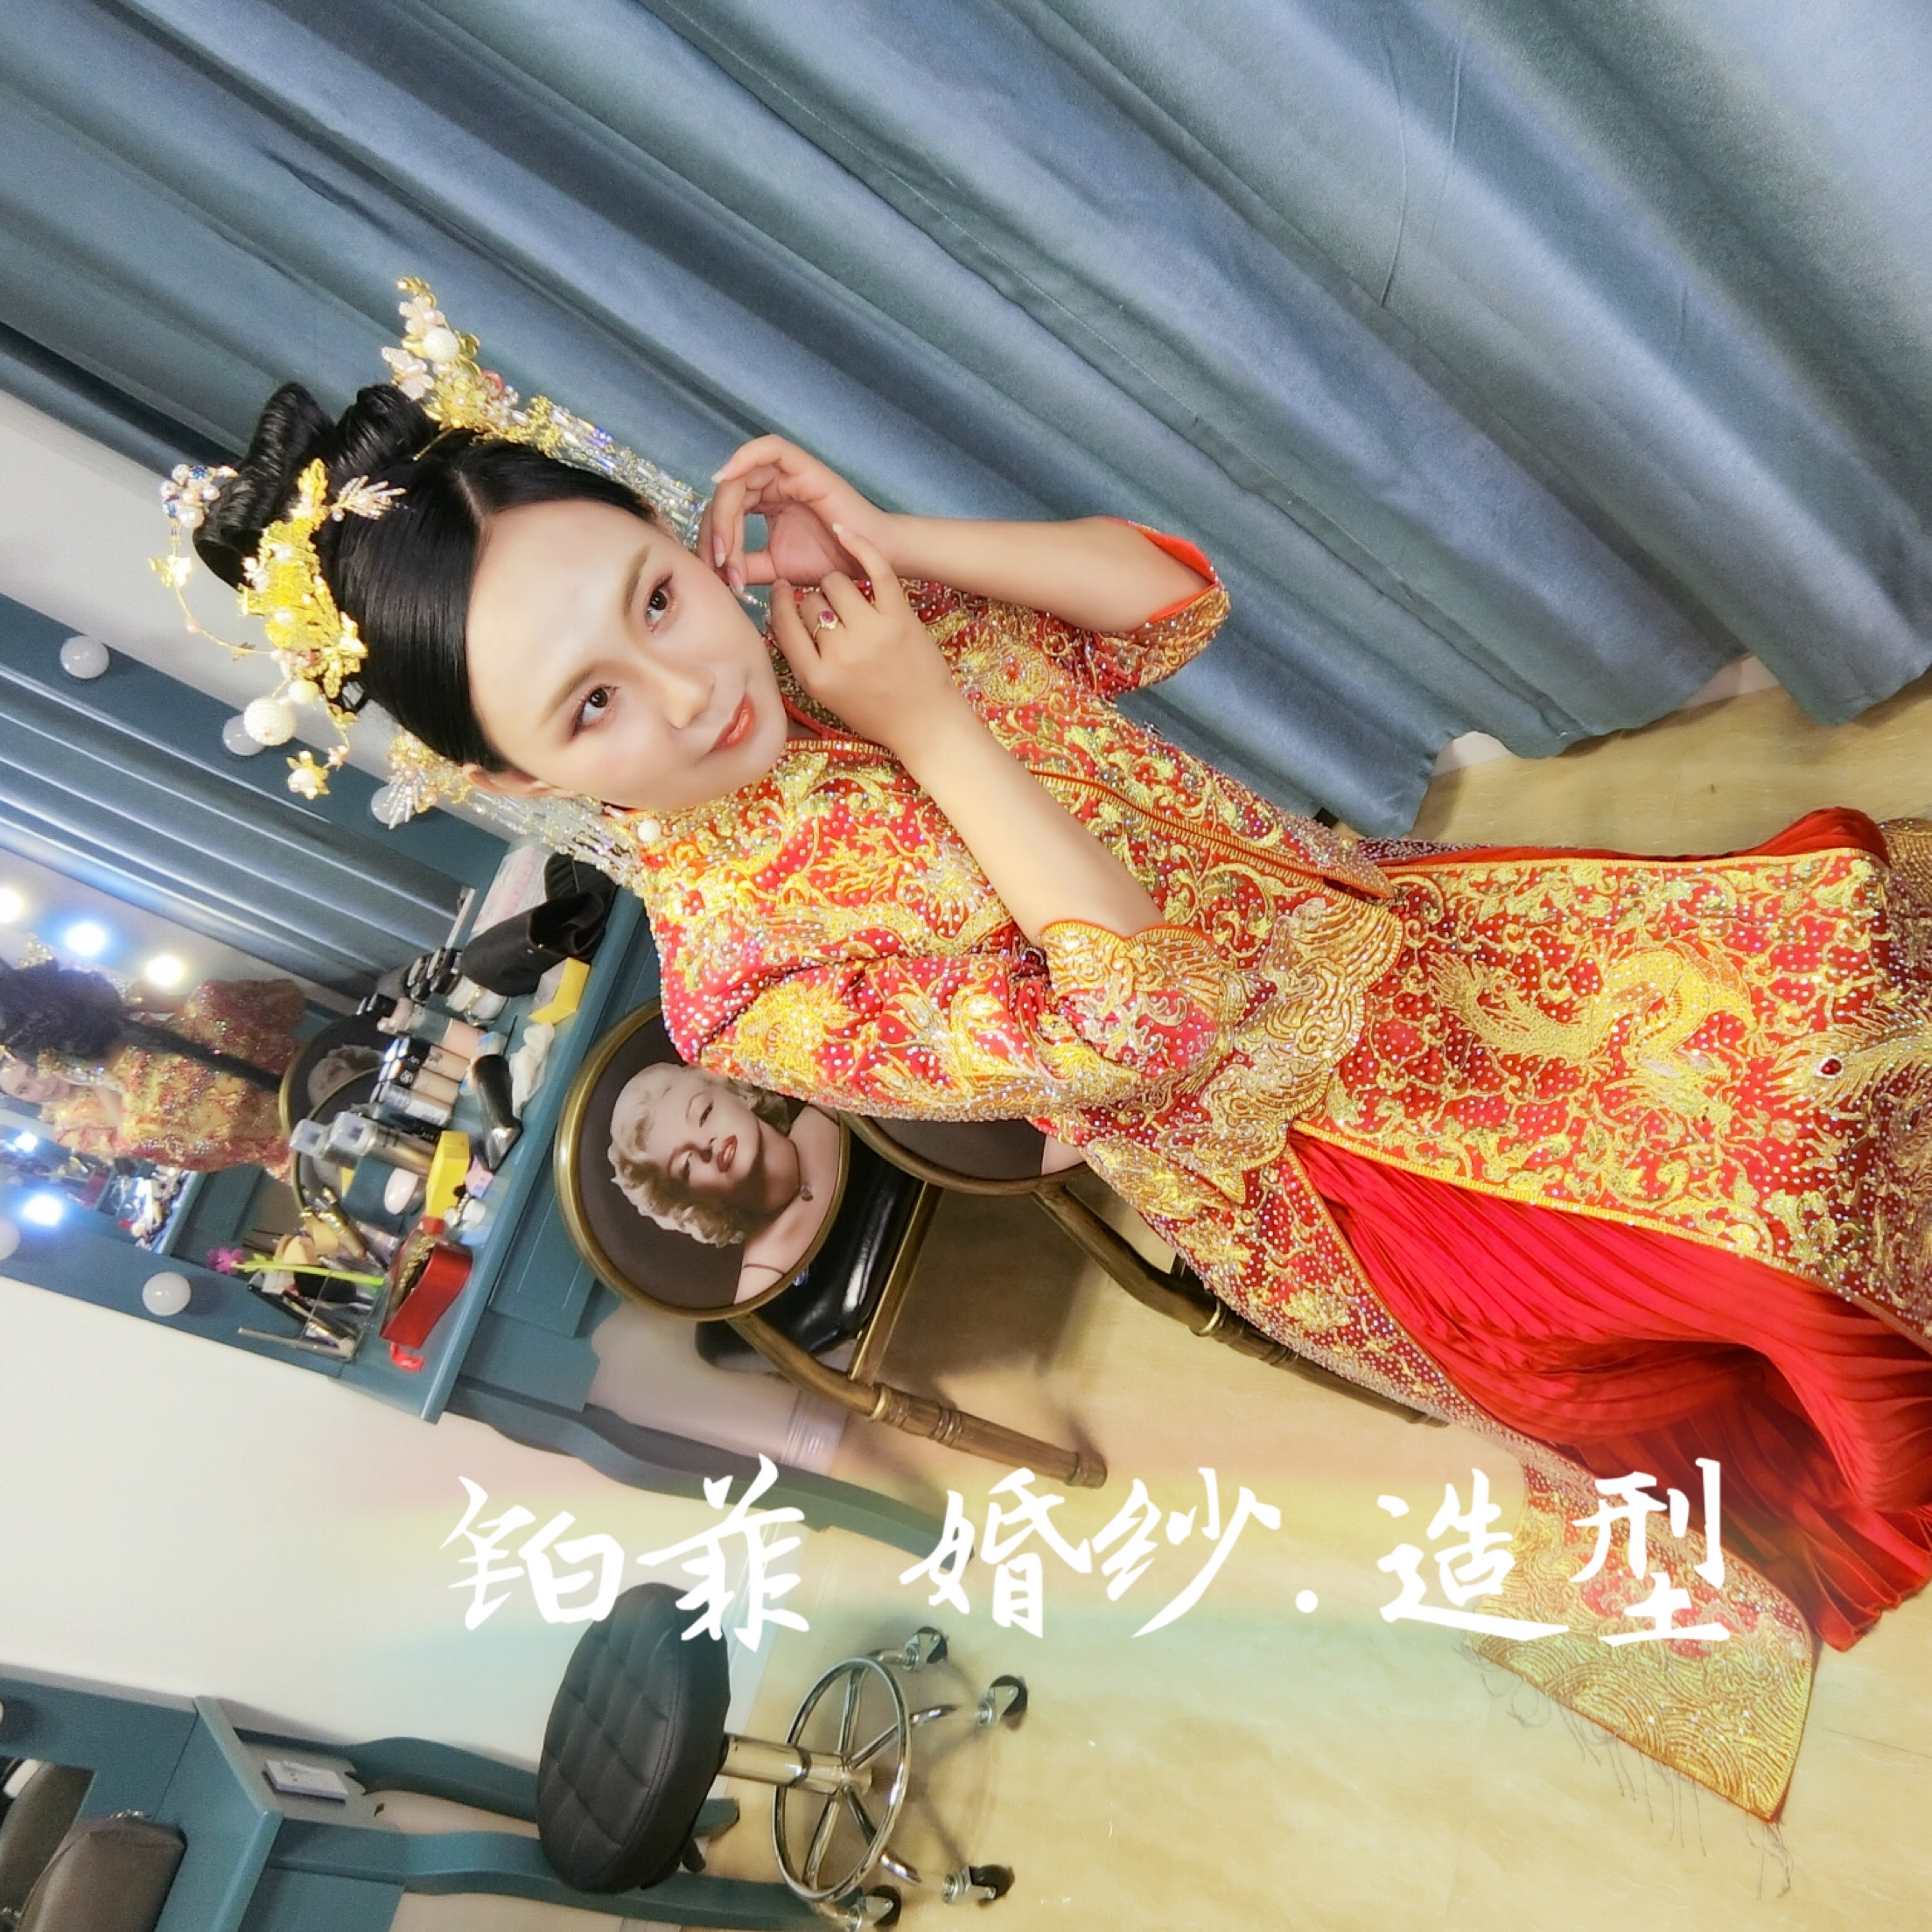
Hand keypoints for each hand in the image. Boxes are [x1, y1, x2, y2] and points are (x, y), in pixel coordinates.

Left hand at [699, 436, 898, 595]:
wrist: (868, 562)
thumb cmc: (831, 562)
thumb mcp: (775, 568)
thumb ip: (745, 565)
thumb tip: (715, 573)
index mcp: (765, 502)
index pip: (725, 511)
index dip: (713, 539)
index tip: (717, 574)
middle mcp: (772, 484)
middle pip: (726, 495)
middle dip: (715, 530)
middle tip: (718, 563)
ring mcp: (787, 473)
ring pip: (740, 477)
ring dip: (724, 511)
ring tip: (724, 546)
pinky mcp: (803, 465)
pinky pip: (768, 449)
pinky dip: (743, 457)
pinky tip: (725, 478)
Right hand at [768, 526, 961, 756]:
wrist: (926, 722)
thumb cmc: (874, 712)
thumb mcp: (827, 695)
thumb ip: (802, 657)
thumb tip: (780, 612)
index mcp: (817, 677)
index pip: (783, 625)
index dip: (779, 603)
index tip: (781, 590)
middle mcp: (841, 654)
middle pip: (809, 603)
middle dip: (814, 602)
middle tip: (829, 611)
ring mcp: (872, 633)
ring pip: (834, 583)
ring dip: (835, 585)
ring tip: (846, 597)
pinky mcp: (900, 617)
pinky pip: (875, 569)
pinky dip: (859, 545)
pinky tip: (844, 532)